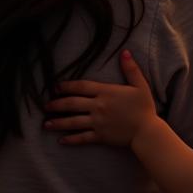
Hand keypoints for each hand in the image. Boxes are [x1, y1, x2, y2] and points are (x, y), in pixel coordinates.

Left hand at [44, 50, 162, 146]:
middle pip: (72, 104)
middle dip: (57, 104)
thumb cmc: (145, 107)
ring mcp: (97, 122)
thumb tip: (125, 52)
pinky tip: (61, 140)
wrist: (147, 131)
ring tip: (46, 124)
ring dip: (58, 123)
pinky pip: (82, 137)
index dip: (67, 86)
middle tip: (46, 106)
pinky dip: (71, 139)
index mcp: (106, 92)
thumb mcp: (140, 85)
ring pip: (73, 122)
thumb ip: (131, 69)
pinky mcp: (99, 136)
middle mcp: (98, 106)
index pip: (82, 87)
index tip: (56, 87)